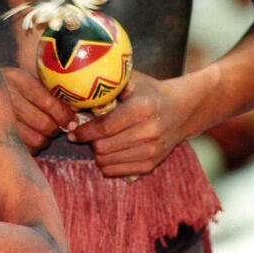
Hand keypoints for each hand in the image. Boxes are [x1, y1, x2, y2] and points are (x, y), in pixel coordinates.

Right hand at [1, 67, 77, 153]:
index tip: (72, 123)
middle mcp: (7, 96)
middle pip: (43, 123)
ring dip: (44, 140)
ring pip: (35, 138)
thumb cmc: (9, 86)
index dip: (64, 116)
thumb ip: (50, 92)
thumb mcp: (27, 80)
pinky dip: (31, 148)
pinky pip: (22, 148)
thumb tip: (77, 111)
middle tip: (56, 129)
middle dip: (54, 129)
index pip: (49, 102)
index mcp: (19, 79)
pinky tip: (29, 140)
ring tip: (43, 135)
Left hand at [67, 71, 199, 177]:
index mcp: (142, 108)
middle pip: (102, 147)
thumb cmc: (149, 92)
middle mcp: (149, 131)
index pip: (104, 127)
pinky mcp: (152, 164)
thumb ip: (105, 88)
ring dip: (97, 153)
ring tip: (98, 142)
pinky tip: (109, 152)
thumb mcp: (131, 80)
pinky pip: (117, 172)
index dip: (83, 132)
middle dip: (89, 142)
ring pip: (107, 162)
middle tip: (86, 135)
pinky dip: (107, 164)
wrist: (182, 109)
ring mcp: (152, 150)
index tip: (72, 132)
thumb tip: (74, 102)